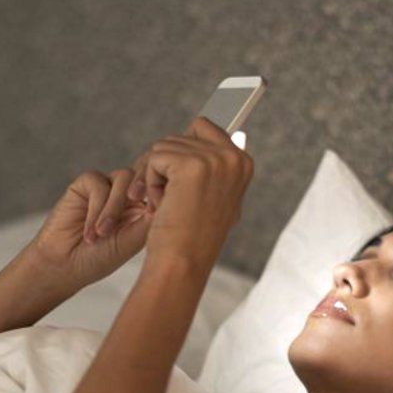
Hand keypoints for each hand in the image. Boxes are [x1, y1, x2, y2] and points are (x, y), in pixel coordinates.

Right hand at [21, 168, 154, 289]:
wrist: (64, 266)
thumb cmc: (99, 259)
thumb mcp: (132, 242)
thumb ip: (149, 219)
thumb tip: (168, 197)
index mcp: (143, 206)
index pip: (160, 187)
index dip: (162, 195)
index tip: (161, 219)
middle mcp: (126, 193)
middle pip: (144, 176)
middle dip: (141, 195)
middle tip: (136, 218)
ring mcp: (106, 186)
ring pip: (124, 177)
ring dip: (114, 208)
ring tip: (102, 234)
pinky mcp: (85, 184)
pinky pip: (98, 183)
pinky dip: (96, 209)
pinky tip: (90, 233)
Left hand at [135, 117, 253, 269]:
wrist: (183, 263)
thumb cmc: (192, 238)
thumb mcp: (215, 199)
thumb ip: (219, 167)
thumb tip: (235, 134)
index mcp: (243, 162)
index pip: (203, 129)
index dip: (180, 155)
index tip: (178, 185)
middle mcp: (234, 157)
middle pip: (179, 137)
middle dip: (164, 168)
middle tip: (168, 201)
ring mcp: (215, 160)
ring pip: (164, 147)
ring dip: (155, 177)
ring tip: (168, 207)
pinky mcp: (191, 165)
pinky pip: (155, 158)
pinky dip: (149, 183)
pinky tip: (161, 206)